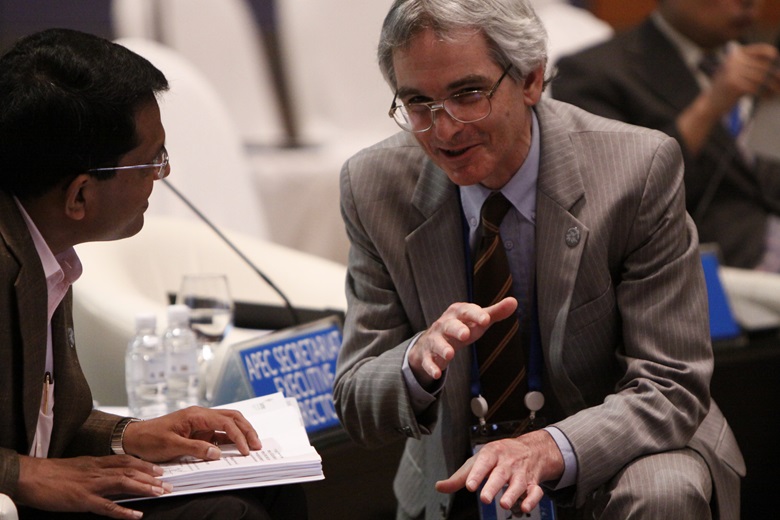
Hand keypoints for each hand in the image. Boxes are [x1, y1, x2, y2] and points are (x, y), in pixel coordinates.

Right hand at [17, 454, 170, 518]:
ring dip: (144, 488)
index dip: (146, 465)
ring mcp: (92, 485)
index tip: (160, 469)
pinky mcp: (83, 500)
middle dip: (152, 477)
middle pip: (131, 470)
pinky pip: (107, 506)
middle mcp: (98, 470)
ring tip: (159, 493)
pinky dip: (124, 511)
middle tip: (168, 483)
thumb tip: (111, 473)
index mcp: (97, 462)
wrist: (32, 476)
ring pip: (124, 483)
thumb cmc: (53, 473)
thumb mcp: (79, 466)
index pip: (127, 460)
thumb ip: (96, 469)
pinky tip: (136, 515)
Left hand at [122, 407, 261, 462]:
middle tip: (257, 445)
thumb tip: (217, 453)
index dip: (238, 435)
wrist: (134, 438)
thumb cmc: (149, 439)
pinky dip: (230, 440)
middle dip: (247, 430)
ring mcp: (201, 423)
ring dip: (241, 433)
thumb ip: (196, 449)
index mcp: (196, 415)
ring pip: (228, 424)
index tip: (245, 450)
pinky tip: (236, 449)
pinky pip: (218, 433)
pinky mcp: (199, 432)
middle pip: (232, 418)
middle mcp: (201, 415)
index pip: (225, 422)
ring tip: (251, 446)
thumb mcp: (171, 446)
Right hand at [409, 297, 517, 386]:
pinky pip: (428, 361)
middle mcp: (444, 324)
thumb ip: (495, 313)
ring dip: (443, 348)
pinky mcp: (427, 355)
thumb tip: (514, 302)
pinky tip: (437, 373)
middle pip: (449, 325)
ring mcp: (434, 340)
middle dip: (457, 329)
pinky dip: (431, 367)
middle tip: (466, 335)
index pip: (466, 311)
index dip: (476, 315)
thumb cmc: (461, 328)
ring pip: (437, 343)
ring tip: (450, 355)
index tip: (486, 320)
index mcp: (457, 313)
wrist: (431, 341)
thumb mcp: (477, 321)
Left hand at [435, 429, 563, 513]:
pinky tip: (524, 507)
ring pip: (518, 483)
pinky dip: (531, 499)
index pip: (483, 463)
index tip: (469, 486)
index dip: (476, 474)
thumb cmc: (499, 456)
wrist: (530, 449)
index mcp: (491, 454)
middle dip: (492, 486)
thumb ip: (460, 476)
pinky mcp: (532, 483)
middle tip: (484, 498)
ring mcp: (521, 473)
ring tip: (504, 504)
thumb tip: (440, 487)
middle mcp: (507, 463)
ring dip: (512, 494)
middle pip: (500, 474)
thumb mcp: (478, 461)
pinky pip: (535, 491)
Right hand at [679, 43, 779, 153]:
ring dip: (773, 86)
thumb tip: (777, 71)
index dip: (772, 55)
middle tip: (779, 83)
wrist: (709, 104)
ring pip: (762, 78)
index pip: (761, 50)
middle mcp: (733, 61)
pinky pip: (757, 88)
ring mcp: (733, 72)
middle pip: (764, 66)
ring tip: (776, 92)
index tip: (776, 62)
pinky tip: (768, 97)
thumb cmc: (725, 89)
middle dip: (774, 75)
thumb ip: (752, 67)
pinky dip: (766, 94)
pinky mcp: (735, 85)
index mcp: (735, 55)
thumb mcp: (735, 73)